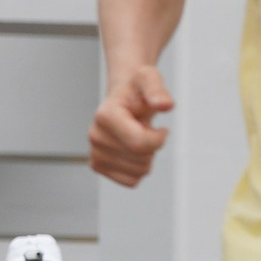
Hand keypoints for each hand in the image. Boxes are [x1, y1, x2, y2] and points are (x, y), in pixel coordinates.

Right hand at [89, 66, 173, 185]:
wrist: (124, 98)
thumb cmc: (136, 89)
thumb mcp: (149, 80)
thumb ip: (157, 90)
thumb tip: (165, 104)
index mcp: (105, 116)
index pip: (140, 144)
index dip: (159, 138)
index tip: (161, 128)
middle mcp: (95, 135)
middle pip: (141, 159)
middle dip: (152, 147)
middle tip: (144, 129)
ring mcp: (95, 153)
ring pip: (138, 172)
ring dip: (146, 157)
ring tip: (137, 137)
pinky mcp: (98, 166)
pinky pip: (131, 181)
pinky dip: (139, 169)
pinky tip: (133, 151)